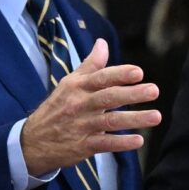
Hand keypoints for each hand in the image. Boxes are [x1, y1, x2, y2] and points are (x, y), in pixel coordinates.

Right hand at [22, 39, 159, 174]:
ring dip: (134, 119)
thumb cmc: (57, 108)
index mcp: (77, 87)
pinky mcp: (82, 146)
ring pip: (110, 122)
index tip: (139, 72)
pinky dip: (122, 143)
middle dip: (132, 94)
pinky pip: (105, 144)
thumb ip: (90, 65)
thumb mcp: (69, 83)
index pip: (100, 78)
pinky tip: (138, 140)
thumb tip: (103, 42)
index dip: (119, 74)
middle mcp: (79, 105)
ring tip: (156, 116)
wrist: (32, 141)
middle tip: (154, 90)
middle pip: (108, 98)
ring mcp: (81, 126)